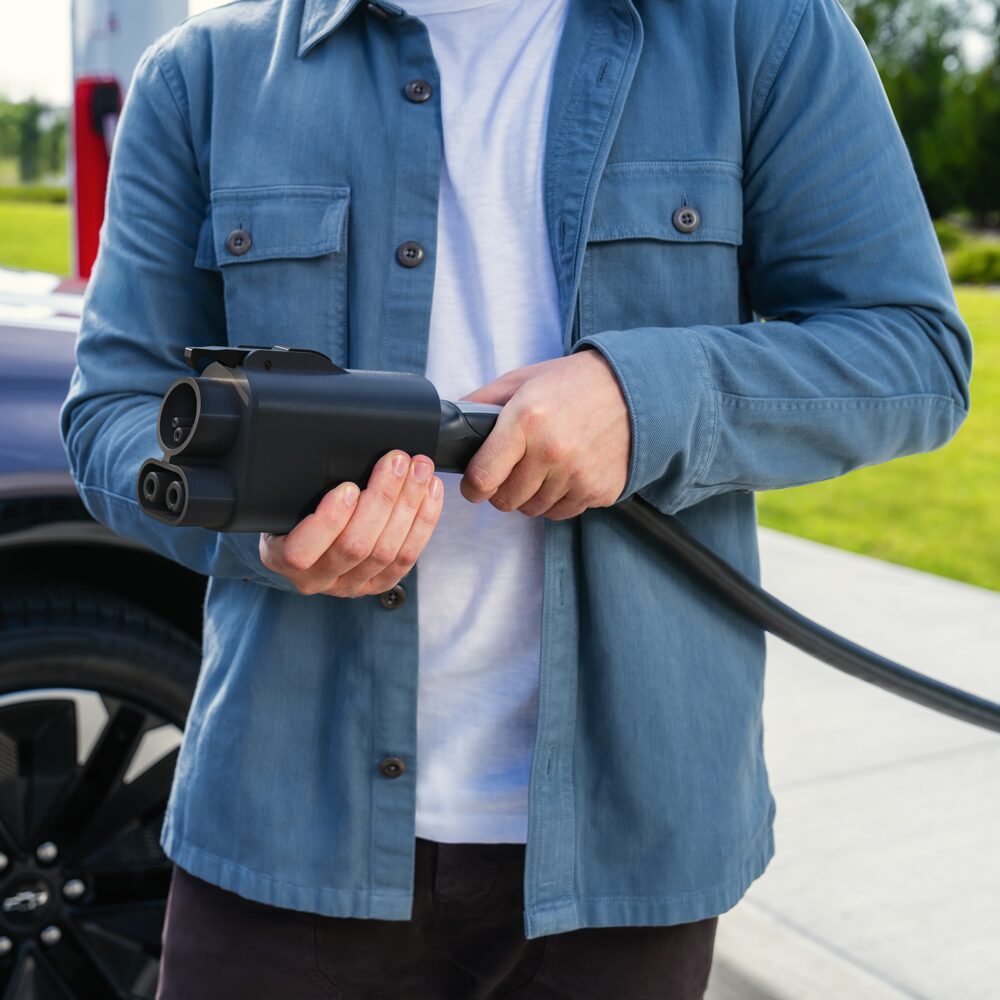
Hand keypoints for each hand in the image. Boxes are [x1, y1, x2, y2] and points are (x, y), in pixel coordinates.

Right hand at [259, 451, 443, 595]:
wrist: (305, 540)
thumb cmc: (292, 512)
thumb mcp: (283, 500)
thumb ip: (300, 488)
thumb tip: (335, 455)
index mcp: (281, 559)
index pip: (302, 551)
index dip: (329, 521)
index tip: (348, 487)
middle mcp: (317, 579)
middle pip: (356, 546)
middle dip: (383, 498)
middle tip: (398, 461)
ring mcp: (350, 585)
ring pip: (387, 551)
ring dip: (409, 505)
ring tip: (420, 470)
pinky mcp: (379, 583)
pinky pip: (407, 557)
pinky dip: (423, 521)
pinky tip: (430, 492)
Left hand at [459, 349, 629, 519]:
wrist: (633, 390)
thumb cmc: (573, 383)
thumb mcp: (524, 380)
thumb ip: (482, 401)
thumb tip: (449, 419)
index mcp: (526, 421)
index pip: (483, 478)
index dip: (473, 487)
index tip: (475, 485)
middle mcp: (552, 451)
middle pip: (506, 501)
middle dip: (503, 490)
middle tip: (513, 470)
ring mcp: (578, 475)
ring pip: (534, 510)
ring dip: (531, 495)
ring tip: (542, 468)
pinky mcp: (600, 490)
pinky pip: (563, 512)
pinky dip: (559, 499)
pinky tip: (565, 474)